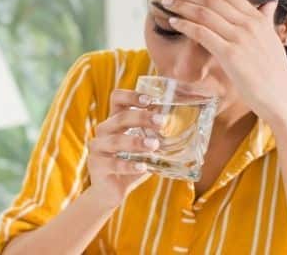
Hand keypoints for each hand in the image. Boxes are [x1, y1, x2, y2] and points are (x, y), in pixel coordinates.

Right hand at [86, 89, 161, 206]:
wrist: (110, 191)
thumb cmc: (130, 164)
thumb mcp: (144, 148)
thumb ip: (157, 137)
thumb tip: (189, 129)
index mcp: (115, 121)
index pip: (117, 99)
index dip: (131, 96)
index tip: (150, 99)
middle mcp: (104, 131)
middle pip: (120, 118)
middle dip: (141, 118)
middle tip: (161, 122)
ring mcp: (98, 148)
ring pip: (115, 141)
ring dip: (136, 142)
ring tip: (154, 145)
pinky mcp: (97, 166)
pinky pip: (113, 164)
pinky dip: (129, 165)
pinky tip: (143, 167)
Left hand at [161, 0, 286, 120]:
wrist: (281, 97)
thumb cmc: (274, 72)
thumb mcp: (273, 39)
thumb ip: (267, 20)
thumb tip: (271, 3)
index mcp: (258, 18)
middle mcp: (249, 24)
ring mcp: (240, 38)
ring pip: (203, 13)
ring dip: (181, 5)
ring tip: (165, 2)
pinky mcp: (230, 54)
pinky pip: (202, 33)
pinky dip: (185, 25)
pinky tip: (173, 21)